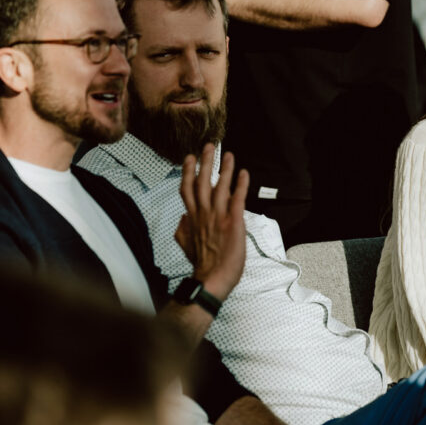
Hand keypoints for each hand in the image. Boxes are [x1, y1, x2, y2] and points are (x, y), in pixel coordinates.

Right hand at [175, 145, 248, 300]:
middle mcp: (203, 213)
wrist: (212, 278)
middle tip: (209, 146)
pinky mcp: (233, 221)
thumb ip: (183, 229)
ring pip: (220, 186)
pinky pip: (238, 198)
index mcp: (192, 217)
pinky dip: (241, 184)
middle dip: (206, 161)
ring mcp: (218, 216)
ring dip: (225, 168)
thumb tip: (181, 219)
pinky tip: (244, 173)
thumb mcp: (185, 245)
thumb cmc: (202, 264)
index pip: (187, 189)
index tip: (190, 157)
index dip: (188, 171)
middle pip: (202, 181)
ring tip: (228, 154)